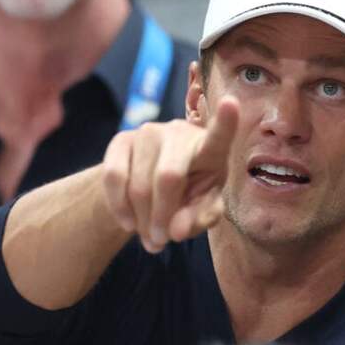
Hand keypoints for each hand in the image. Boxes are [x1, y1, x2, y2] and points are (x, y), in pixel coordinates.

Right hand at [103, 97, 238, 252]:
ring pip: (139, 185)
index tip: (231, 102)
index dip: (226, 121)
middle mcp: (180, 133)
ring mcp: (148, 132)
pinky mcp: (121, 140)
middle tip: (160, 242)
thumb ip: (197, 220)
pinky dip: (119, 208)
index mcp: (210, 149)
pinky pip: (114, 178)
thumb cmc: (189, 197)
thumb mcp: (201, 211)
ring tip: (149, 237)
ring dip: (142, 220)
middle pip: (168, 177)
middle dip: (161, 217)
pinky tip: (128, 222)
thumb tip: (176, 230)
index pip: (219, 136)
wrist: (151, 189)